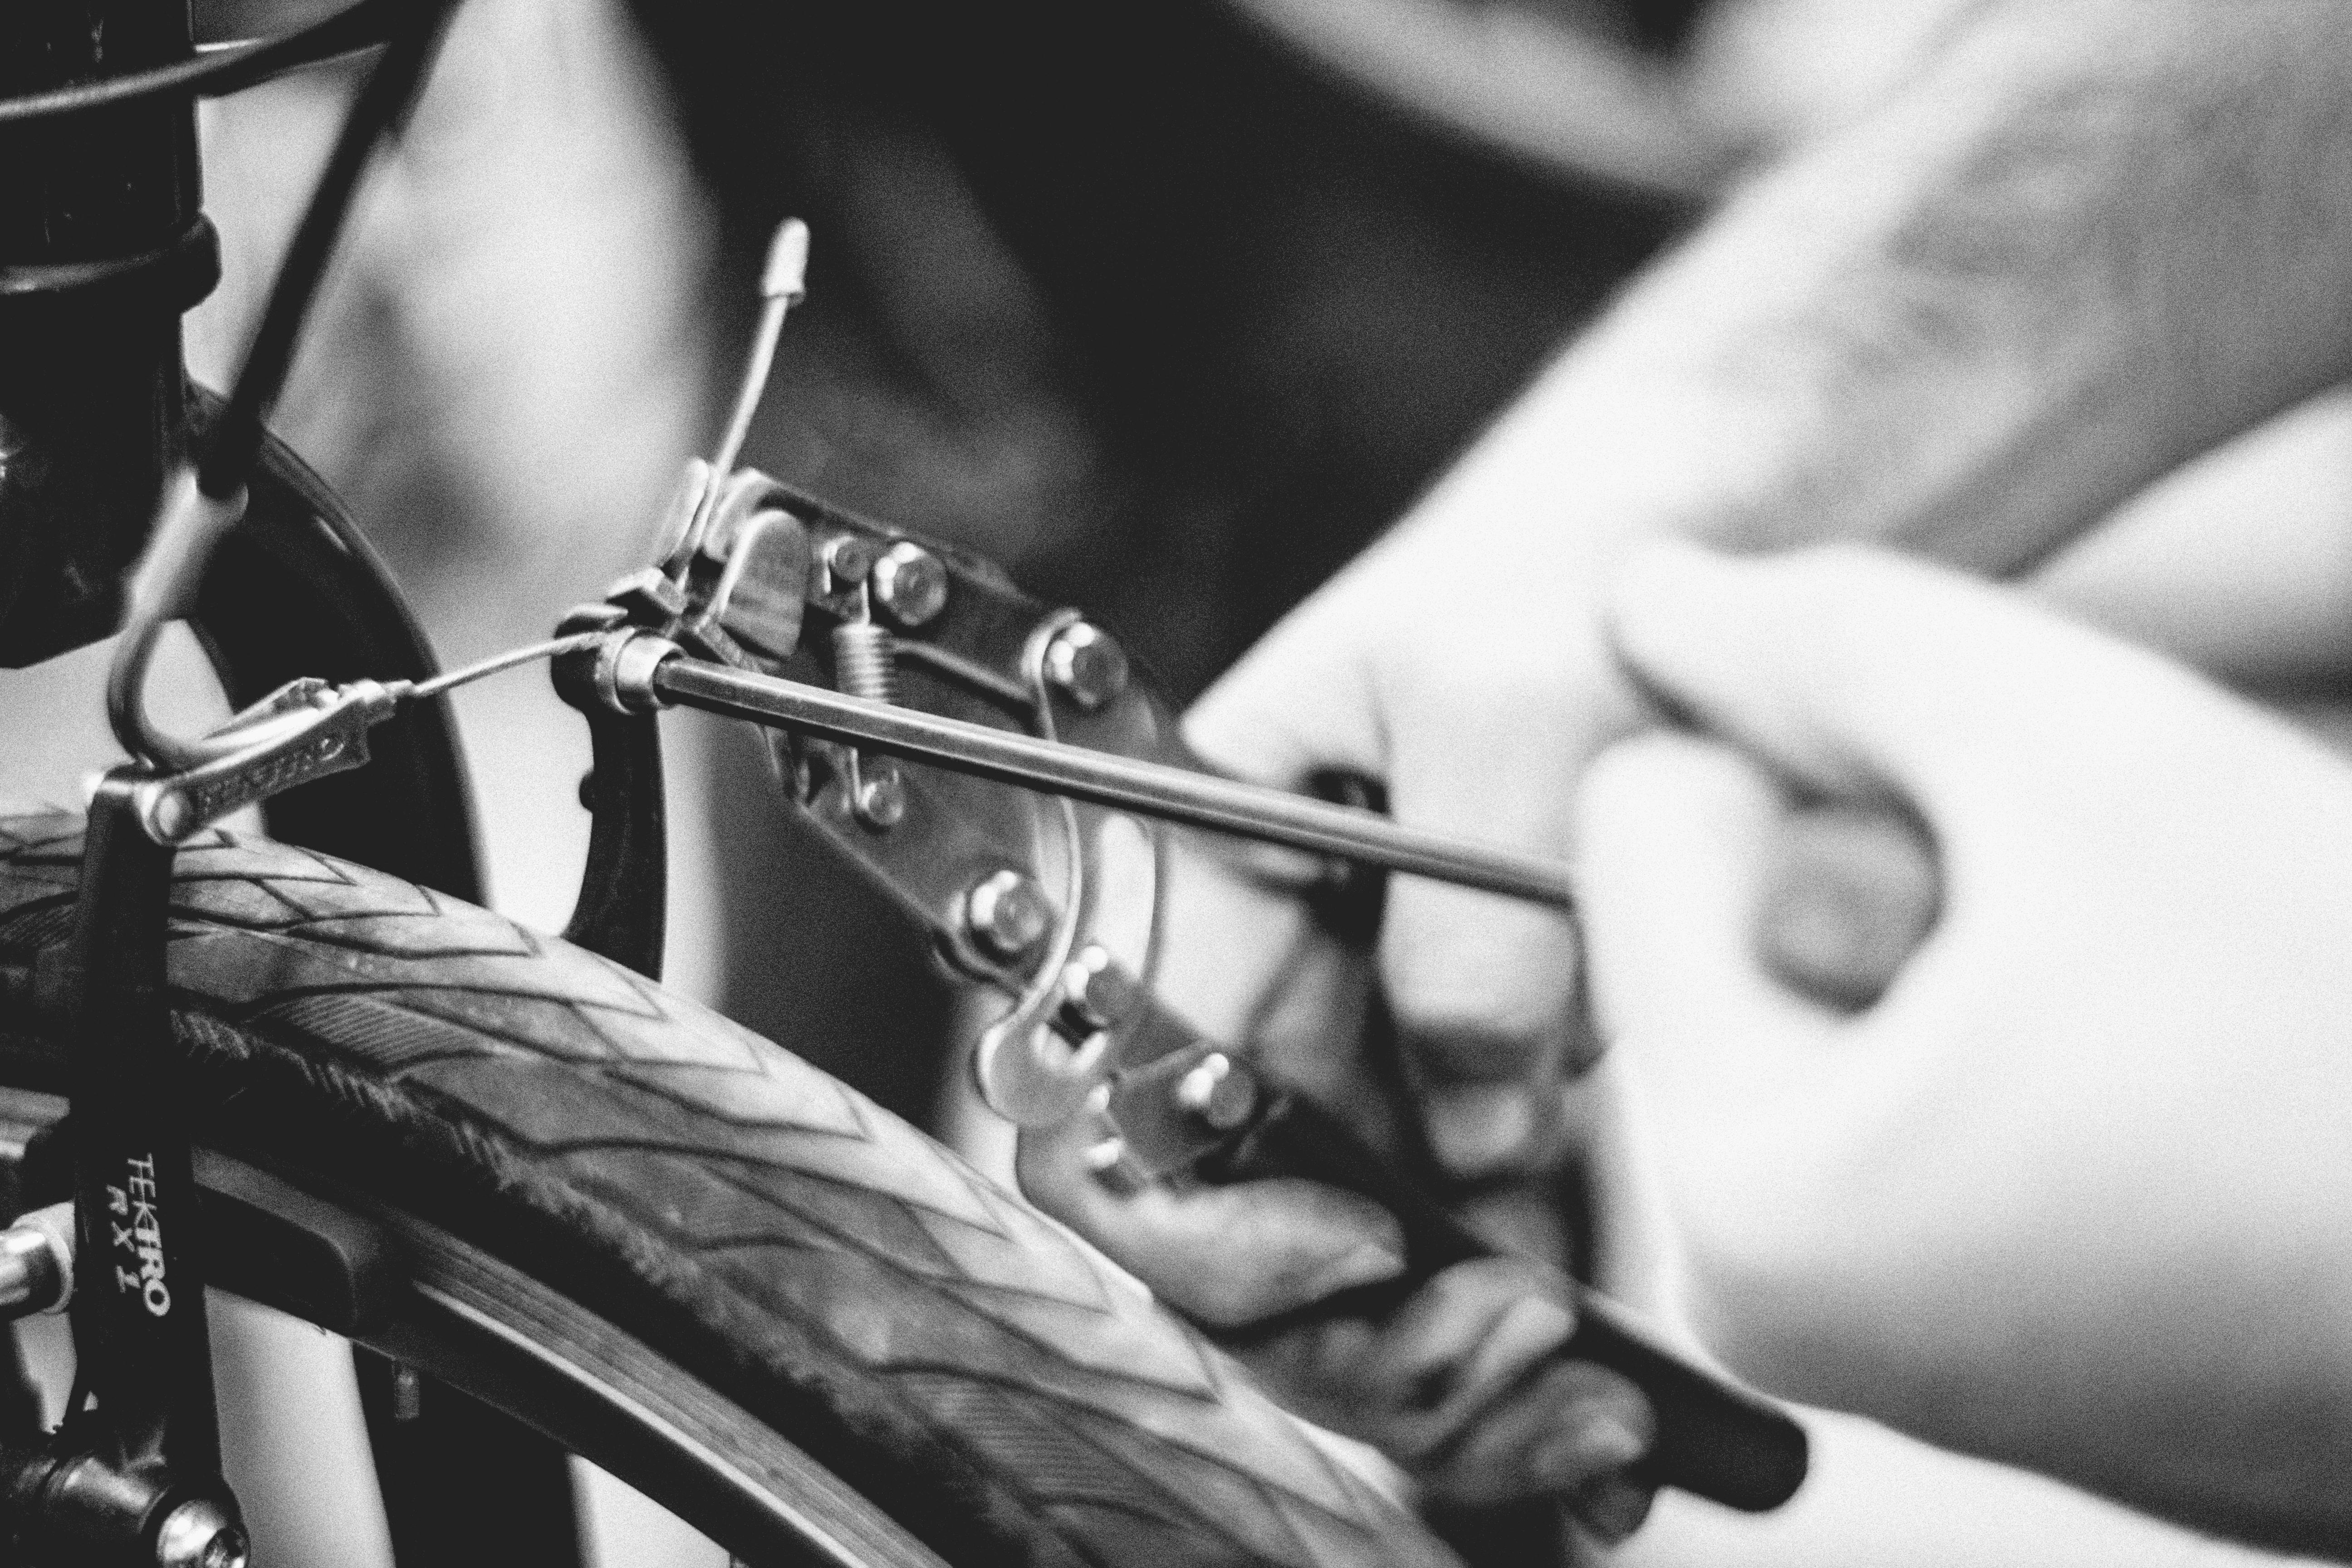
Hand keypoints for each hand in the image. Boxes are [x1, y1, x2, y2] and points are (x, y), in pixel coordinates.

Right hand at [1016, 428, 1667, 1526]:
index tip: (1367, 1245)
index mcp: (1192, 881)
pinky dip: (1512, 1338)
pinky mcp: (1454, 1099)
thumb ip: (1472, 925)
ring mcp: (1350, 1057)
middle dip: (1354, 1333)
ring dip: (1446, 1362)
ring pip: (1339, 1280)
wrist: (1657, 579)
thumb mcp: (1506, 706)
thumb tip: (1478, 1134)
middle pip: (1221, 1238)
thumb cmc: (1549, 588)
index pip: (1110, 1102)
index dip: (1208, 1221)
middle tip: (1521, 1353)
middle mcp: (1250, 990)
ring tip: (1589, 1387)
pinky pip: (1449, 1259)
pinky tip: (1597, 1379)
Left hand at [1578, 541, 2351, 1553]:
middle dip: (1886, 882)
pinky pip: (1897, 1105)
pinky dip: (2001, 1051)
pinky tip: (2151, 1085)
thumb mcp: (2080, 752)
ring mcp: (1863, 1344)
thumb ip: (1823, 641)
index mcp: (1738, 1200)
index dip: (1811, 769)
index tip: (1994, 843)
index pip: (1632, 824)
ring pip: (1815, 1002)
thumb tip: (1643, 593)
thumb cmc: (2349, 1022)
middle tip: (2093, 951)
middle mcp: (1762, 1305)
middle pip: (1716, 926)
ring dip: (1959, 955)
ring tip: (2141, 1022)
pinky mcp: (1960, 1345)